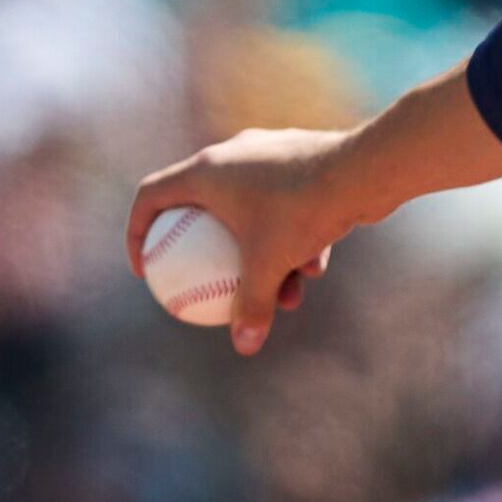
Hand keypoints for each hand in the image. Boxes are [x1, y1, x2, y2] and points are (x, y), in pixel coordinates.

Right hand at [127, 127, 355, 355]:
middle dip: (211, 253)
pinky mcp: (299, 159)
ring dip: (264, 254)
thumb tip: (244, 346)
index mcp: (205, 171)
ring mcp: (266, 155)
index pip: (151, 197)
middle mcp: (231, 155)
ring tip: (285, 293)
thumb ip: (251, 305)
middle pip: (202, 209)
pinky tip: (315, 270)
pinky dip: (293, 237)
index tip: (147, 269)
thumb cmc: (304, 210)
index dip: (137, 233)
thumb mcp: (270, 263)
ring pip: (251, 212)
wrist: (364, 167)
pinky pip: (284, 205)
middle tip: (209, 281)